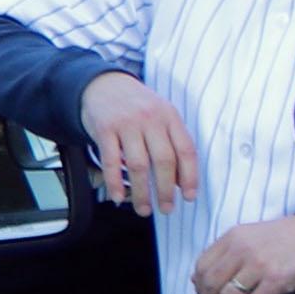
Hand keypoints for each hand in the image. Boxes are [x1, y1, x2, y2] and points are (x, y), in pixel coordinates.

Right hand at [79, 72, 200, 216]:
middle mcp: (151, 119)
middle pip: (163, 160)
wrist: (104, 84)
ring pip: (138, 165)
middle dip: (166, 190)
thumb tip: (182, 182)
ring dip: (142, 192)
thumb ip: (173, 142)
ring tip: (144, 209)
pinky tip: (118, 197)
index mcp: (170, 117)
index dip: (190, 177)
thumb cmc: (138, 106)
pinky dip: (115, 182)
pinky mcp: (104, 129)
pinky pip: (111, 161)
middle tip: (167, 209)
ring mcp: (127, 123)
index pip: (186, 150)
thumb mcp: (162, 115)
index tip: (190, 197)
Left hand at [187, 215, 294, 293]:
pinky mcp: (276, 280)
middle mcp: (242, 250)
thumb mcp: (248, 237)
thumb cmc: (281, 239)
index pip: (202, 266)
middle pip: (211, 284)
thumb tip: (199, 281)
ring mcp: (259, 265)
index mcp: (233, 237)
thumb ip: (226, 253)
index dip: (199, 287)